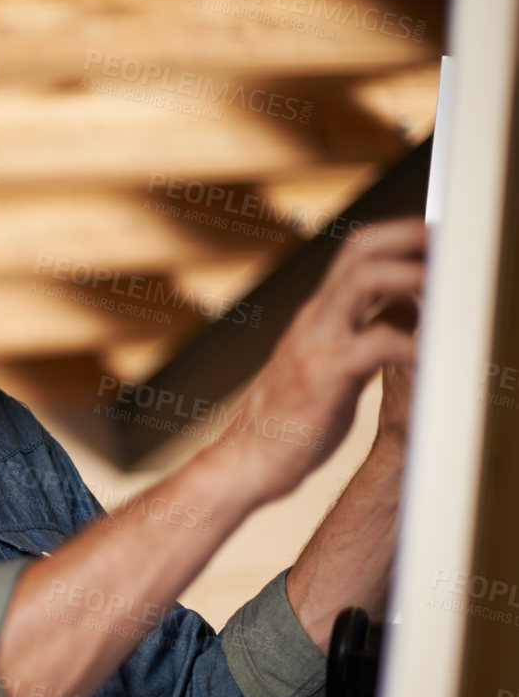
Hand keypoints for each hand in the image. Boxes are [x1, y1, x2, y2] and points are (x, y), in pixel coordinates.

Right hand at [220, 218, 424, 504]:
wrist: (247, 461)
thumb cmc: (289, 422)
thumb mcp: (331, 367)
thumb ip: (363, 335)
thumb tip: (409, 307)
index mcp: (316, 317)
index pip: (355, 252)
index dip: (399, 235)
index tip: (438, 235)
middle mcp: (314, 320)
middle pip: (360, 251)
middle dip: (410, 237)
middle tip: (450, 241)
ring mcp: (316, 344)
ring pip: (365, 280)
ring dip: (414, 276)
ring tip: (449, 289)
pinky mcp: (325, 376)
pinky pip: (379, 341)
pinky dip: (415, 343)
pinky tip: (434, 357)